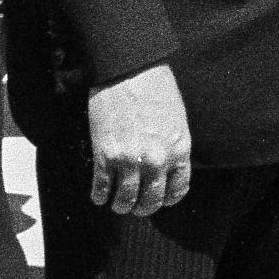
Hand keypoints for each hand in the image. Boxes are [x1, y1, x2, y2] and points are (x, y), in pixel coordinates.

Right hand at [85, 64, 191, 216]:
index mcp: (179, 150)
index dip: (167, 199)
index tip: (159, 199)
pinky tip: (99, 196)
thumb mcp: (177, 119)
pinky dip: (99, 196)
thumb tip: (166, 166)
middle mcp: (157, 160)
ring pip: (125, 200)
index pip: (177, 189)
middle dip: (143, 207)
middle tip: (136, 207)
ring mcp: (130, 160)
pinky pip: (102, 188)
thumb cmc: (155, 88)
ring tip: (117, 204)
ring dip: (121, 206)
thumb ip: (173, 146)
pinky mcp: (105, 156)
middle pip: (151, 200)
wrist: (128, 70)